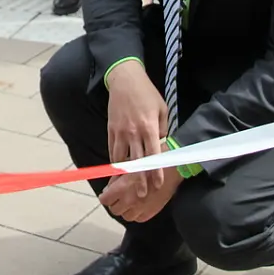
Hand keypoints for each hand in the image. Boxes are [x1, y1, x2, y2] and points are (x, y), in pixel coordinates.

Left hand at [100, 161, 183, 222]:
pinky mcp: (150, 212)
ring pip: (125, 216)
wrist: (169, 170)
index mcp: (121, 188)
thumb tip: (107, 189)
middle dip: (114, 203)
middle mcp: (129, 201)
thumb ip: (115, 179)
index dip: (105, 197)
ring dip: (125, 210)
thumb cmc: (148, 165)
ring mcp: (140, 208)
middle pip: (114, 210)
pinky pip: (138, 219)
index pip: (105, 200)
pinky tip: (138, 206)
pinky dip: (136, 214)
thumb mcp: (127, 168)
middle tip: (117, 197)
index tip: (107, 194)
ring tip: (128, 202)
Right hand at [106, 60, 167, 195]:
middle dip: (140, 179)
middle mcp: (134, 132)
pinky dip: (115, 162)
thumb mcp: (161, 109)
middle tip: (143, 194)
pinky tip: (117, 171)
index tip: (157, 184)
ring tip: (128, 188)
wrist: (125, 80)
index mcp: (149, 127)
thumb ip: (162, 130)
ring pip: (122, 158)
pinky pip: (113, 149)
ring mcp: (120, 131)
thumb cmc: (147, 94)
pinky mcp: (111, 129)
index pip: (153, 155)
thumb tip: (162, 146)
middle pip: (137, 161)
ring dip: (125, 174)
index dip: (155, 171)